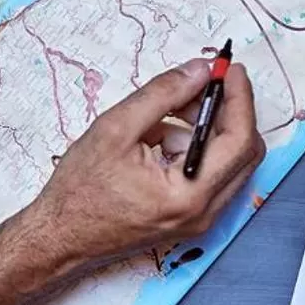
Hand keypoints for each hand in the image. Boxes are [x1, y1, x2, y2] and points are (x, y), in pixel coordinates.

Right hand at [23, 59, 265, 276]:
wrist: (61, 237)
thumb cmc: (80, 189)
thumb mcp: (116, 129)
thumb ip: (163, 94)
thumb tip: (200, 70)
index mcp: (188, 194)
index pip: (239, 139)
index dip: (239, 97)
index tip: (229, 68)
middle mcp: (203, 212)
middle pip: (244, 151)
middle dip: (227, 110)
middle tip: (202, 83)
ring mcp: (200, 219)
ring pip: (228, 161)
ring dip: (207, 128)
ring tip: (165, 113)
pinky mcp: (190, 218)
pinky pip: (210, 174)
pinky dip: (195, 147)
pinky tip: (159, 137)